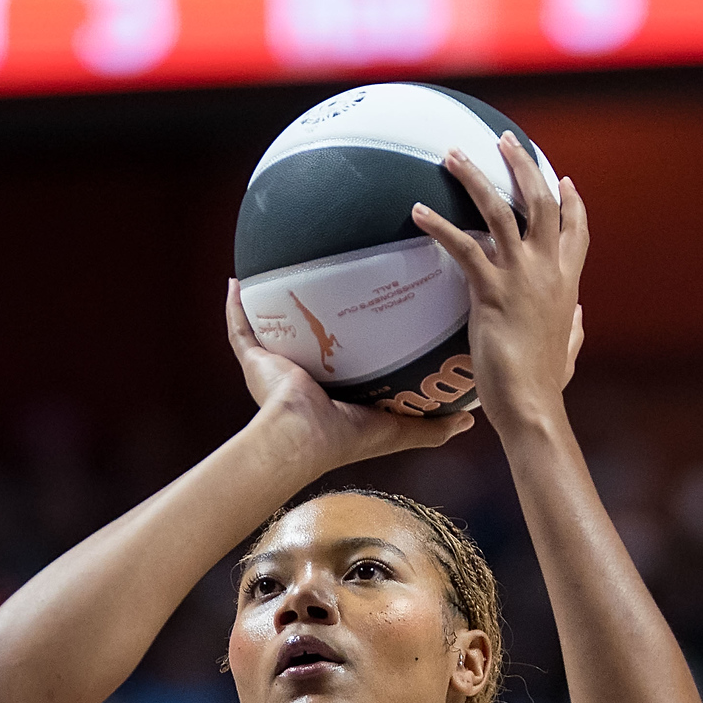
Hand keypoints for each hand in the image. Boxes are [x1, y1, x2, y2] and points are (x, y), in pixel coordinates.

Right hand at [224, 280, 473, 476]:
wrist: (301, 438)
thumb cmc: (346, 437)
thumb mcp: (398, 429)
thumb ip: (432, 426)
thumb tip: (468, 418)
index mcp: (335, 389)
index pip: (347, 355)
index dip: (358, 331)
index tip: (377, 303)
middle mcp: (303, 374)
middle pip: (309, 334)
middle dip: (317, 309)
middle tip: (336, 272)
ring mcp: (275, 365)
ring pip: (272, 325)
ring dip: (273, 300)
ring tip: (284, 265)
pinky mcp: (253, 359)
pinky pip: (239, 326)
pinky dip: (234, 305)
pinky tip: (237, 280)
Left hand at [411, 135, 589, 432]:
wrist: (532, 404)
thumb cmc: (545, 385)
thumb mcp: (568, 351)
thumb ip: (575, 329)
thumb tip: (580, 316)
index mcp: (568, 283)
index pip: (576, 230)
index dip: (572, 202)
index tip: (565, 180)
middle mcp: (548, 270)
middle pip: (540, 202)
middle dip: (523, 165)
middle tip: (505, 139)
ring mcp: (521, 276)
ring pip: (500, 210)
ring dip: (475, 177)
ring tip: (453, 155)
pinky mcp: (491, 290)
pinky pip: (462, 246)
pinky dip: (440, 224)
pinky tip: (418, 210)